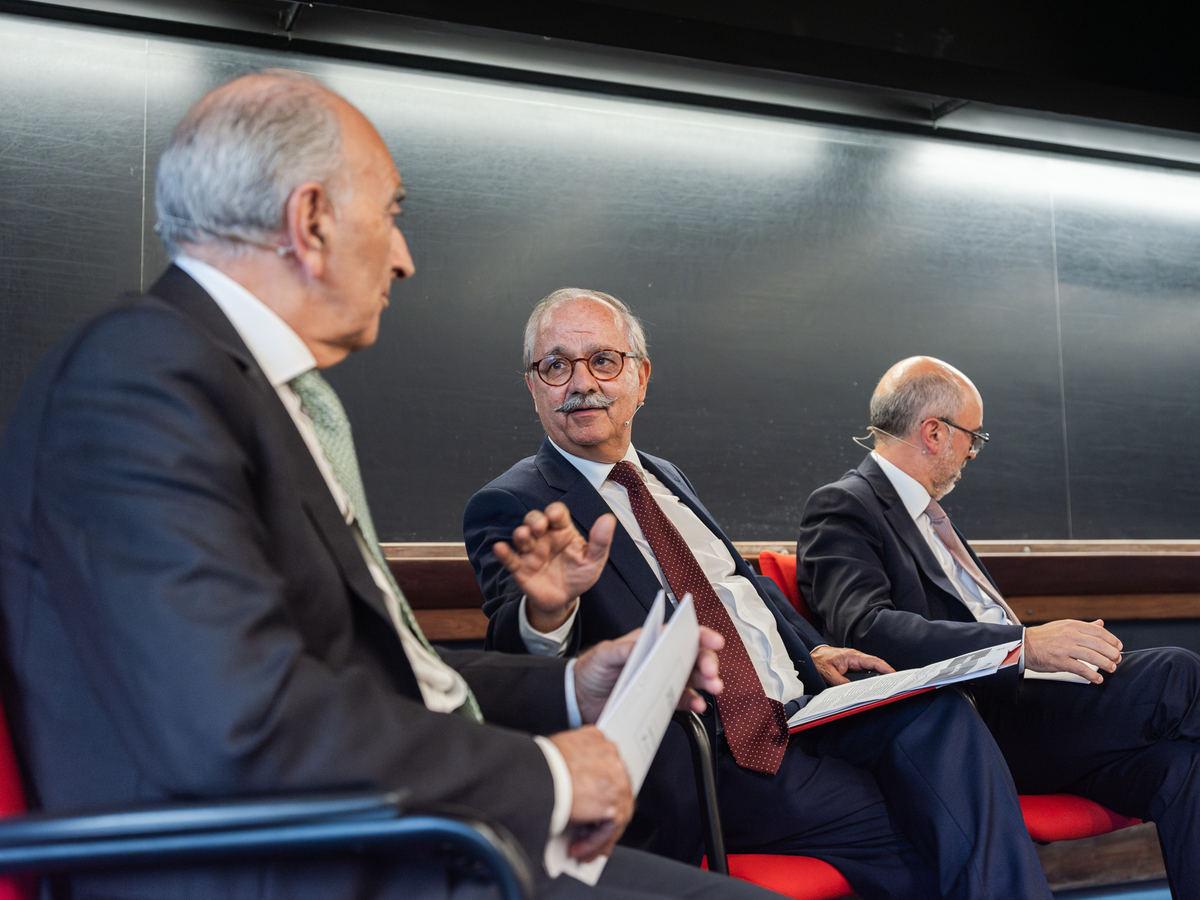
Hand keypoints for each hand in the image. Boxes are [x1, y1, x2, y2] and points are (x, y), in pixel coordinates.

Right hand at [492, 503, 614, 632]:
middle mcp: (544, 537)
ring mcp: (531, 552)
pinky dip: (503, 553)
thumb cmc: (579, 575)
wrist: (564, 601)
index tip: (555, 516)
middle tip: (539, 526)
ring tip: (523, 536)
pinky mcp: (520, 568)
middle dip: (535, 520)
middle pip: (535, 520)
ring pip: (521, 537)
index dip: (555, 512)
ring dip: (521, 534)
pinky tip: (499, 548)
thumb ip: (600, 542)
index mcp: (563, 531)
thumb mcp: (594, 560)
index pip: (557, 514)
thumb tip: (609, 519)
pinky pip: (509, 559)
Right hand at [548, 726, 632, 861]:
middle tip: (586, 834)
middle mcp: (610, 754)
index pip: (605, 769)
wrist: (533, 776)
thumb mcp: (557, 758)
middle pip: (615, 790)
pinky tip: (579, 849)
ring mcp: (617, 777)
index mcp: (596, 739)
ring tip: (580, 848)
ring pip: (616, 811)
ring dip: (597, 834)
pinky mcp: (615, 801)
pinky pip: (610, 828)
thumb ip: (572, 771)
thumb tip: (573, 795)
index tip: (589, 808)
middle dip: (601, 815)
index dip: (597, 793)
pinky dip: (595, 842)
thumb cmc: (537, 767)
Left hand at [573, 626, 725, 723]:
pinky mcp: (660, 700)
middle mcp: (660, 659)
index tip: (714, 640)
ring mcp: (662, 679)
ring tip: (712, 687)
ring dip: (705, 682)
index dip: (700, 634)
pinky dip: (693, 702)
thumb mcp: (604, 654)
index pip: (680, 633)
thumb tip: (643, 644)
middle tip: (711, 672)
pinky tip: (698, 704)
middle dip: (707, 662)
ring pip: (692, 678)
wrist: (580, 698)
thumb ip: (624, 648)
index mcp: (649, 642)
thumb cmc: (591, 669)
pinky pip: (681, 700)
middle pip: (692, 655)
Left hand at [810, 645, 894, 685]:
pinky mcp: (852, 669)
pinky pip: (864, 675)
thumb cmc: (818, 660)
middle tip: (895, 685)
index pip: (874, 661)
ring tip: (886, 689)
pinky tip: (872, 688)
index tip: (896, 675)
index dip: (886, 668)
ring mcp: (854, 664)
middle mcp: (856, 659)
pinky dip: (870, 681)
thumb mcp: (828, 672)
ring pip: (870, 672)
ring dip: (878, 679)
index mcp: (853, 656)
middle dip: (886, 675)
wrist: (810, 657)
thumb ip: (840, 681)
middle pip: (875, 667)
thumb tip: (852, 690)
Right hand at [1025, 619, 1121, 683]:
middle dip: (1112, 653)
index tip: (1118, 646)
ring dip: (1106, 664)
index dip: (1112, 640)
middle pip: (1099, 644)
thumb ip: (1083, 626)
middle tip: (1117, 659)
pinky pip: (1081, 669)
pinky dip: (1092, 675)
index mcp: (1072, 625)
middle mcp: (1070, 635)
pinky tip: (1098, 678)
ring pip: (1093, 656)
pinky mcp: (1060, 661)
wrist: (1023, 645)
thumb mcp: (1063, 626)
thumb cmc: (1043, 637)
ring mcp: (1065, 648)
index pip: (1098, 631)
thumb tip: (1100, 623)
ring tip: (1111, 668)